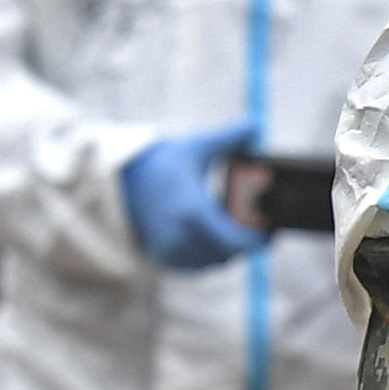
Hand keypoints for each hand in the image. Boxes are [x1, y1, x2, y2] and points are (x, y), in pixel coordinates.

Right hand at [117, 123, 257, 274]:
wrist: (118, 183)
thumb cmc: (158, 164)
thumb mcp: (194, 148)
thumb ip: (228, 138)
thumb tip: (256, 125)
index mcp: (193, 212)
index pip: (237, 242)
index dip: (258, 240)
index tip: (270, 231)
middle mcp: (182, 237)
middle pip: (231, 251)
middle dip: (244, 240)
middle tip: (255, 224)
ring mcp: (173, 251)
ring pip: (216, 260)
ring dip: (228, 247)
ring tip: (232, 225)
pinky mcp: (166, 259)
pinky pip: (199, 264)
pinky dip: (210, 252)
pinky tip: (212, 234)